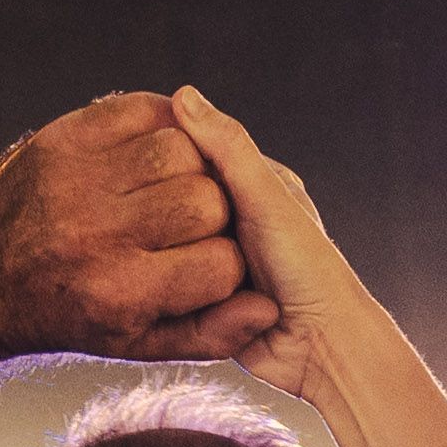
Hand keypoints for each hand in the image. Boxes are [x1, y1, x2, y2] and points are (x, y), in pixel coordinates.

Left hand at [0, 91, 270, 364]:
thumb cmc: (79, 313)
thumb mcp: (140, 344)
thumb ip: (210, 334)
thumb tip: (268, 309)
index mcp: (119, 292)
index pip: (220, 264)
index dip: (228, 266)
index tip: (209, 268)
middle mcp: (97, 235)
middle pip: (206, 201)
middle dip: (214, 214)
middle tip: (194, 226)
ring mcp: (77, 181)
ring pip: (182, 150)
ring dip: (192, 168)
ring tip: (174, 190)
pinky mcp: (64, 138)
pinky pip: (144, 110)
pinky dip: (164, 125)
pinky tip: (157, 152)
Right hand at [161, 87, 369, 399]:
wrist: (321, 350)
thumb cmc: (309, 270)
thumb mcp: (265, 199)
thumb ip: (227, 150)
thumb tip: (184, 96)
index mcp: (260, 187)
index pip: (200, 156)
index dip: (168, 154)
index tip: (133, 155)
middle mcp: (242, 221)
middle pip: (183, 200)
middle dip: (161, 204)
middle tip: (125, 202)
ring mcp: (225, 261)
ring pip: (176, 242)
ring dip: (162, 247)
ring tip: (134, 242)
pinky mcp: (212, 299)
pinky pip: (177, 282)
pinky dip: (167, 280)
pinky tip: (146, 276)